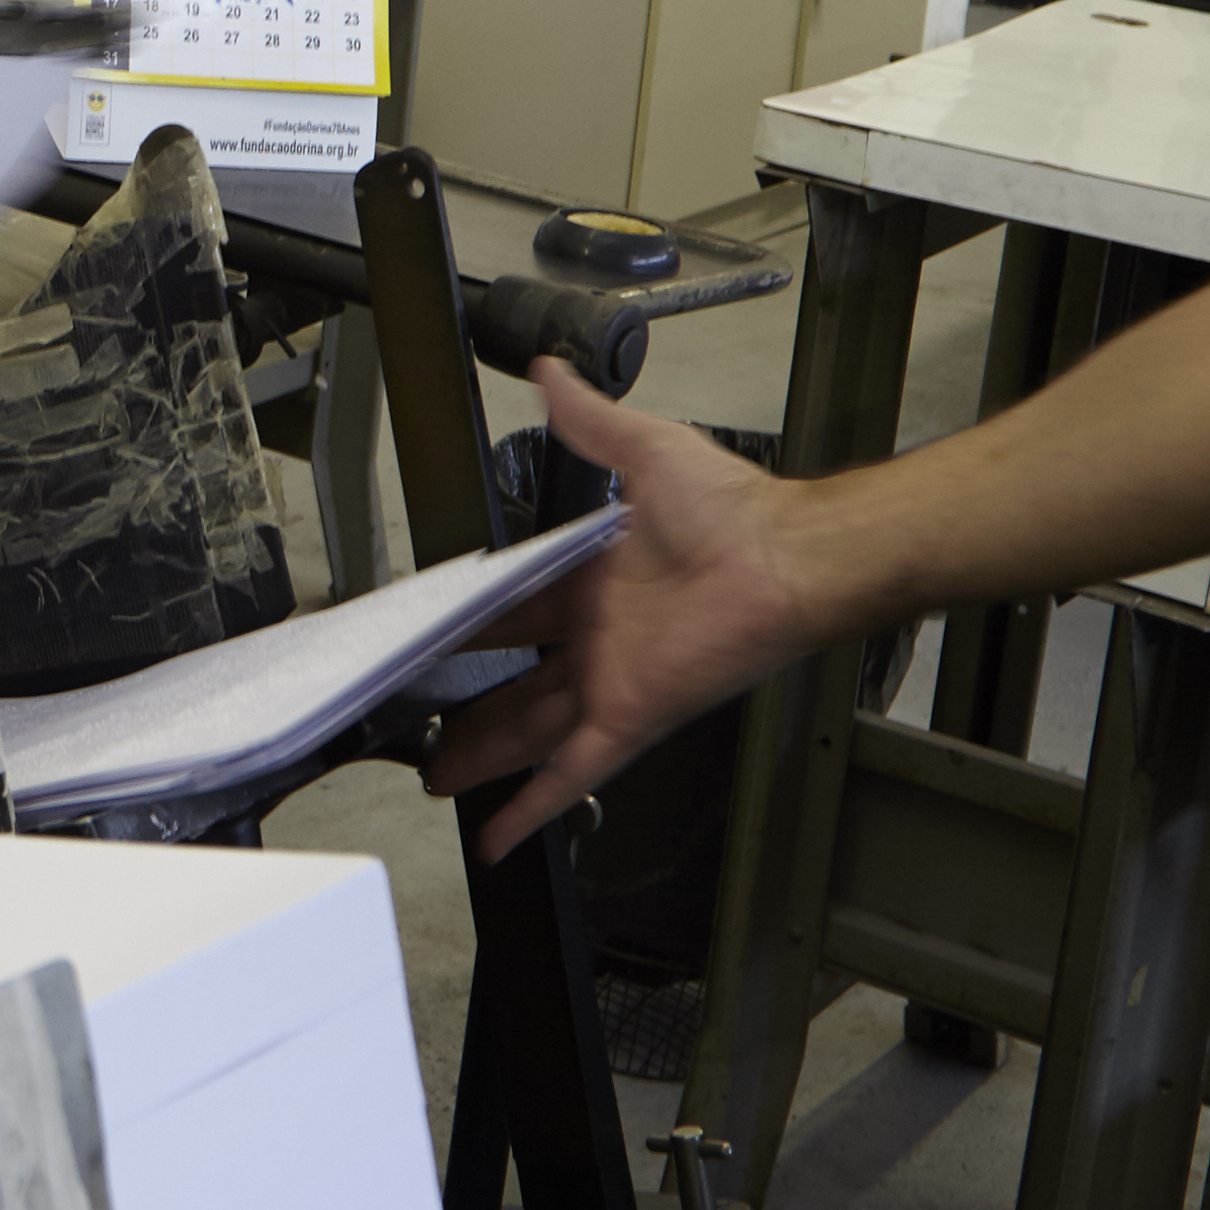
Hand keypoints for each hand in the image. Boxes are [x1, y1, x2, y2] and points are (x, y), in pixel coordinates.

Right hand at [422, 357, 835, 862]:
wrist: (787, 559)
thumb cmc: (739, 511)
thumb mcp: (644, 451)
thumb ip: (590, 422)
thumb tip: (550, 374)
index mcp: (597, 582)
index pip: (516, 609)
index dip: (471, 622)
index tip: (431, 630)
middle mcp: (602, 639)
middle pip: (516, 684)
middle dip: (468, 708)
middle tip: (422, 719)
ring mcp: (611, 683)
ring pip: (529, 732)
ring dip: (483, 758)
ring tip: (437, 778)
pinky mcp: (627, 716)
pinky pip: (570, 772)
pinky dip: (531, 807)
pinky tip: (498, 834)